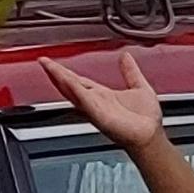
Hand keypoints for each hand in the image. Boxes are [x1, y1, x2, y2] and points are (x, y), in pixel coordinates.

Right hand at [42, 48, 168, 160]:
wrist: (150, 135)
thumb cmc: (146, 120)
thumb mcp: (139, 87)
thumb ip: (130, 71)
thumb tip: (126, 57)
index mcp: (102, 96)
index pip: (78, 81)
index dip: (65, 71)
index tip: (53, 62)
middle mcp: (94, 102)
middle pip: (69, 84)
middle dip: (55, 72)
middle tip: (43, 61)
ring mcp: (94, 108)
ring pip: (72, 90)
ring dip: (59, 78)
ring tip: (48, 67)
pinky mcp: (98, 114)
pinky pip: (84, 100)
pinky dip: (75, 89)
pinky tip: (66, 80)